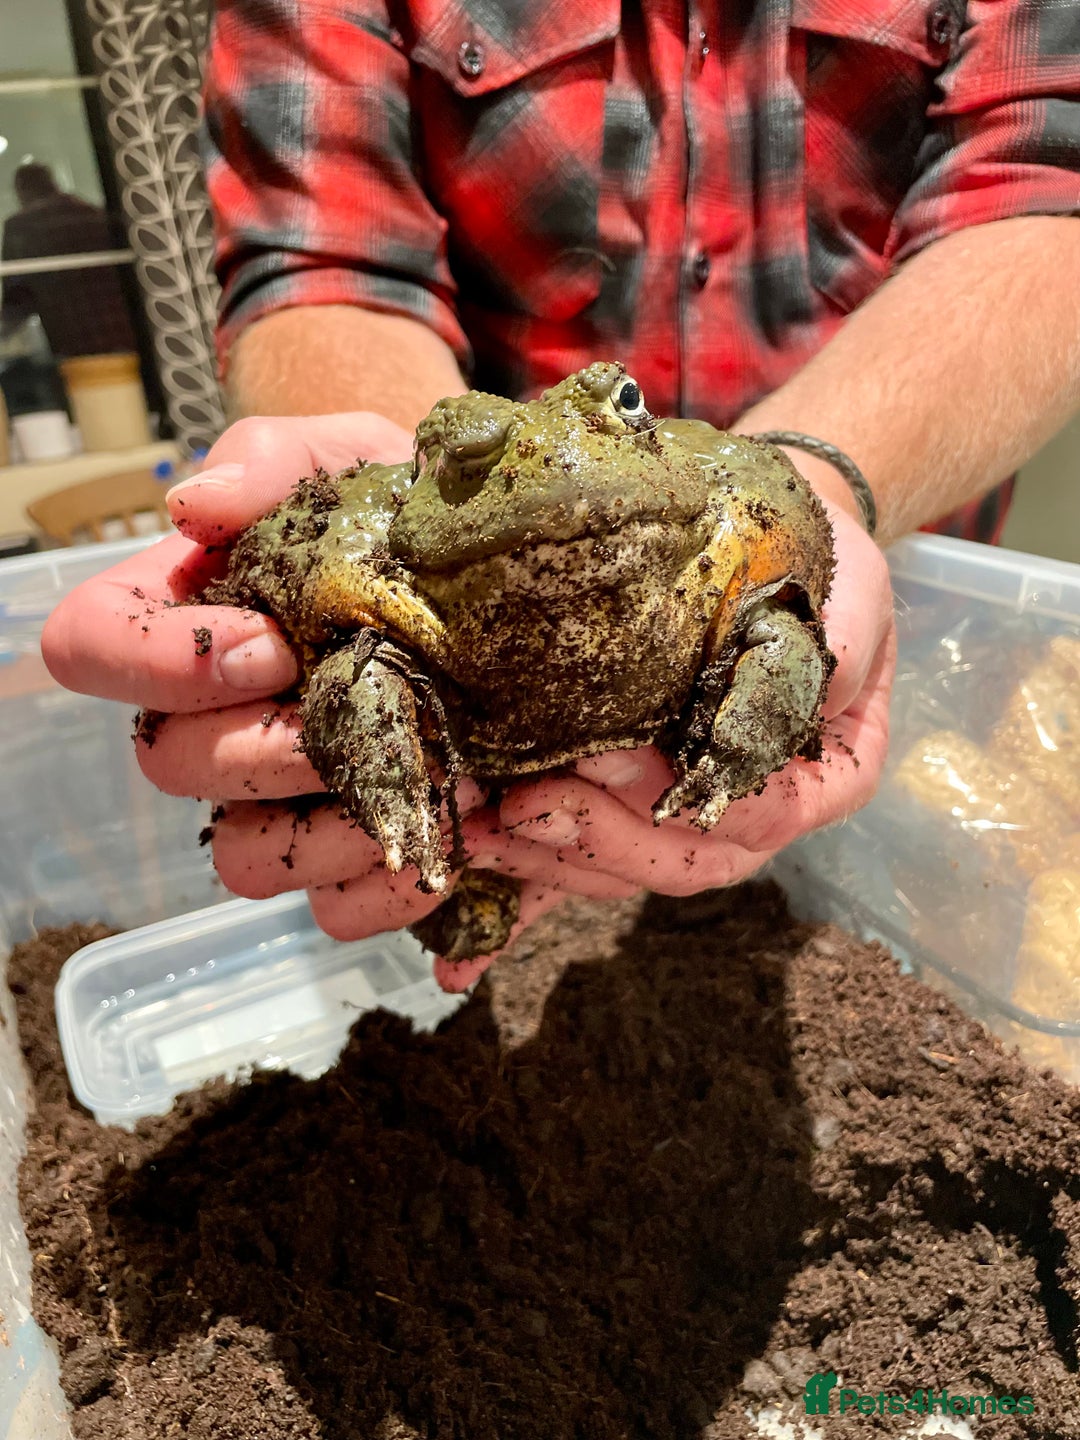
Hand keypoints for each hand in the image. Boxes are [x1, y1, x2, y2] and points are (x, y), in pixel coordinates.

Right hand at [40, 412, 634, 990]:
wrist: (507, 568)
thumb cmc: (407, 507)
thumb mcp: (351, 455)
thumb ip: (271, 462)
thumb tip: (194, 506)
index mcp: (189, 616)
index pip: (90, 646)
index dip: (156, 660)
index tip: (268, 642)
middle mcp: (217, 715)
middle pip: (170, 763)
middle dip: (264, 746)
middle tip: (362, 711)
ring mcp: (280, 796)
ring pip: (243, 860)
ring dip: (327, 831)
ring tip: (431, 782)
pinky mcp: (353, 852)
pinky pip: (334, 911)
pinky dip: (392, 890)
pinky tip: (457, 844)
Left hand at [303, 498, 894, 988]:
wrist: (756, 543)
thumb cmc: (811, 562)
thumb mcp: (850, 587)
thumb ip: (841, 641)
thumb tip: (818, 681)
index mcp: (820, 779)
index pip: (759, 812)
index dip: (677, 797)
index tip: (603, 756)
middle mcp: (752, 816)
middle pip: (683, 863)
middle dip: (596, 840)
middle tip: (522, 801)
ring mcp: (681, 824)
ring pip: (620, 873)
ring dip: (546, 862)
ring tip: (476, 831)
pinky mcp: (619, 816)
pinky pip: (573, 870)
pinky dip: (518, 899)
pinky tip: (461, 936)